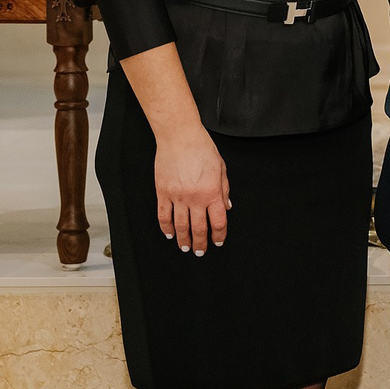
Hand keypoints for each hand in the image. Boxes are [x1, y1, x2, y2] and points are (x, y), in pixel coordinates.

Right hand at [155, 129, 230, 254]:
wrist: (179, 137)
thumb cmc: (202, 149)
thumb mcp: (221, 169)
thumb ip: (224, 190)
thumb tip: (227, 207)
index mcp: (212, 192)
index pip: (218, 222)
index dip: (219, 235)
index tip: (218, 241)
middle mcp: (195, 198)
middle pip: (199, 228)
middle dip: (200, 243)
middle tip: (200, 251)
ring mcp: (177, 196)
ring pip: (180, 226)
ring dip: (183, 239)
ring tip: (185, 247)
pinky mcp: (163, 192)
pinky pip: (163, 215)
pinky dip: (166, 227)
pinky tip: (169, 234)